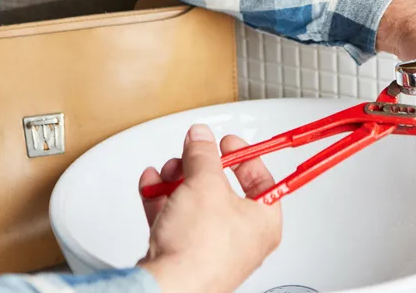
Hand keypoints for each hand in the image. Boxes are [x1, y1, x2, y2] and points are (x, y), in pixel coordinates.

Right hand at [137, 124, 282, 292]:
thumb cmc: (201, 250)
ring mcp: (212, 249)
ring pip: (196, 204)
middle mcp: (242, 238)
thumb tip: (201, 137)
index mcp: (263, 221)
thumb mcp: (205, 183)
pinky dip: (163, 201)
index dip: (244, 156)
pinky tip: (152, 185)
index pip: (261, 180)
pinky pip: (176, 221)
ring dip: (178, 181)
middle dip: (200, 168)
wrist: (168, 287)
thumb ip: (203, 154)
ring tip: (168, 170)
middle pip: (222, 190)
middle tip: (191, 153)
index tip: (227, 142)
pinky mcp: (185, 256)